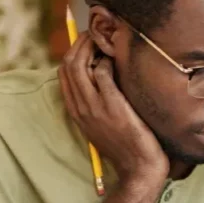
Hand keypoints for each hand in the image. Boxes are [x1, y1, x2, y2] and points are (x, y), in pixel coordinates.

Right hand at [59, 32, 168, 190]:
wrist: (140, 169)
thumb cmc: (128, 145)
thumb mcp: (105, 123)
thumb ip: (99, 101)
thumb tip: (103, 73)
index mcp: (77, 110)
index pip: (63, 72)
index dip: (74, 51)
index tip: (87, 41)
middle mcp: (81, 107)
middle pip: (69, 63)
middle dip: (80, 42)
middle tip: (96, 34)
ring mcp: (95, 106)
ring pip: (80, 65)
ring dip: (92, 47)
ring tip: (106, 42)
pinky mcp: (113, 106)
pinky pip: (103, 73)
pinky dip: (108, 63)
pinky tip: (119, 63)